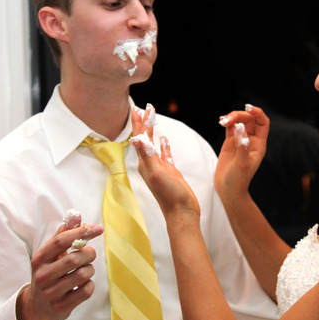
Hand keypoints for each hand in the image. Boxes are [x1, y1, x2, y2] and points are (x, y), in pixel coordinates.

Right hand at [17, 222, 103, 319]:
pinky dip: (90, 284)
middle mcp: (43, 276)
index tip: (97, 228)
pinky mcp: (62, 307)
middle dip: (89, 253)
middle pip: (74, 259)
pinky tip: (84, 284)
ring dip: (90, 269)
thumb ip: (62, 235)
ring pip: (83, 275)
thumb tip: (76, 215)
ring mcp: (51, 293)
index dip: (81, 232)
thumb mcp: (50, 255)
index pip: (60, 241)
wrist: (36, 307)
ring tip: (86, 269)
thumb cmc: (48, 274)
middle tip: (91, 253)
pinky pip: (86, 291)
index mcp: (39, 259)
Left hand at [130, 104, 200, 222]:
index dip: (139, 121)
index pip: (140, 137)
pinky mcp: (170, 171)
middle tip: (145, 107)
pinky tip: (164, 139)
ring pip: (153, 144)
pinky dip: (164, 145)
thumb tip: (136, 138)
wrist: (181, 212)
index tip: (138, 107)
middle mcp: (149, 163)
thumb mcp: (156, 173)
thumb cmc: (169, 195)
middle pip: (145, 138)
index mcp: (145, 162)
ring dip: (152, 131)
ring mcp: (160, 167)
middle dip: (144, 122)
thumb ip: (147, 155)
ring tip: (151, 118)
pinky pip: (165, 154)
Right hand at [215, 104, 269, 198]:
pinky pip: (230, 128)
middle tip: (227, 120)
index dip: (258, 113)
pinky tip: (221, 120)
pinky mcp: (230, 143)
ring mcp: (240, 141)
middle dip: (239, 115)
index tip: (248, 108)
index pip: (263, 123)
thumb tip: (240, 127)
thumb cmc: (238, 180)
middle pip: (249, 120)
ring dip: (231, 117)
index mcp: (259, 145)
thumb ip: (242, 145)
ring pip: (238, 122)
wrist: (228, 191)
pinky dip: (226, 122)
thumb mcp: (241, 164)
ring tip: (222, 121)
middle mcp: (251, 141)